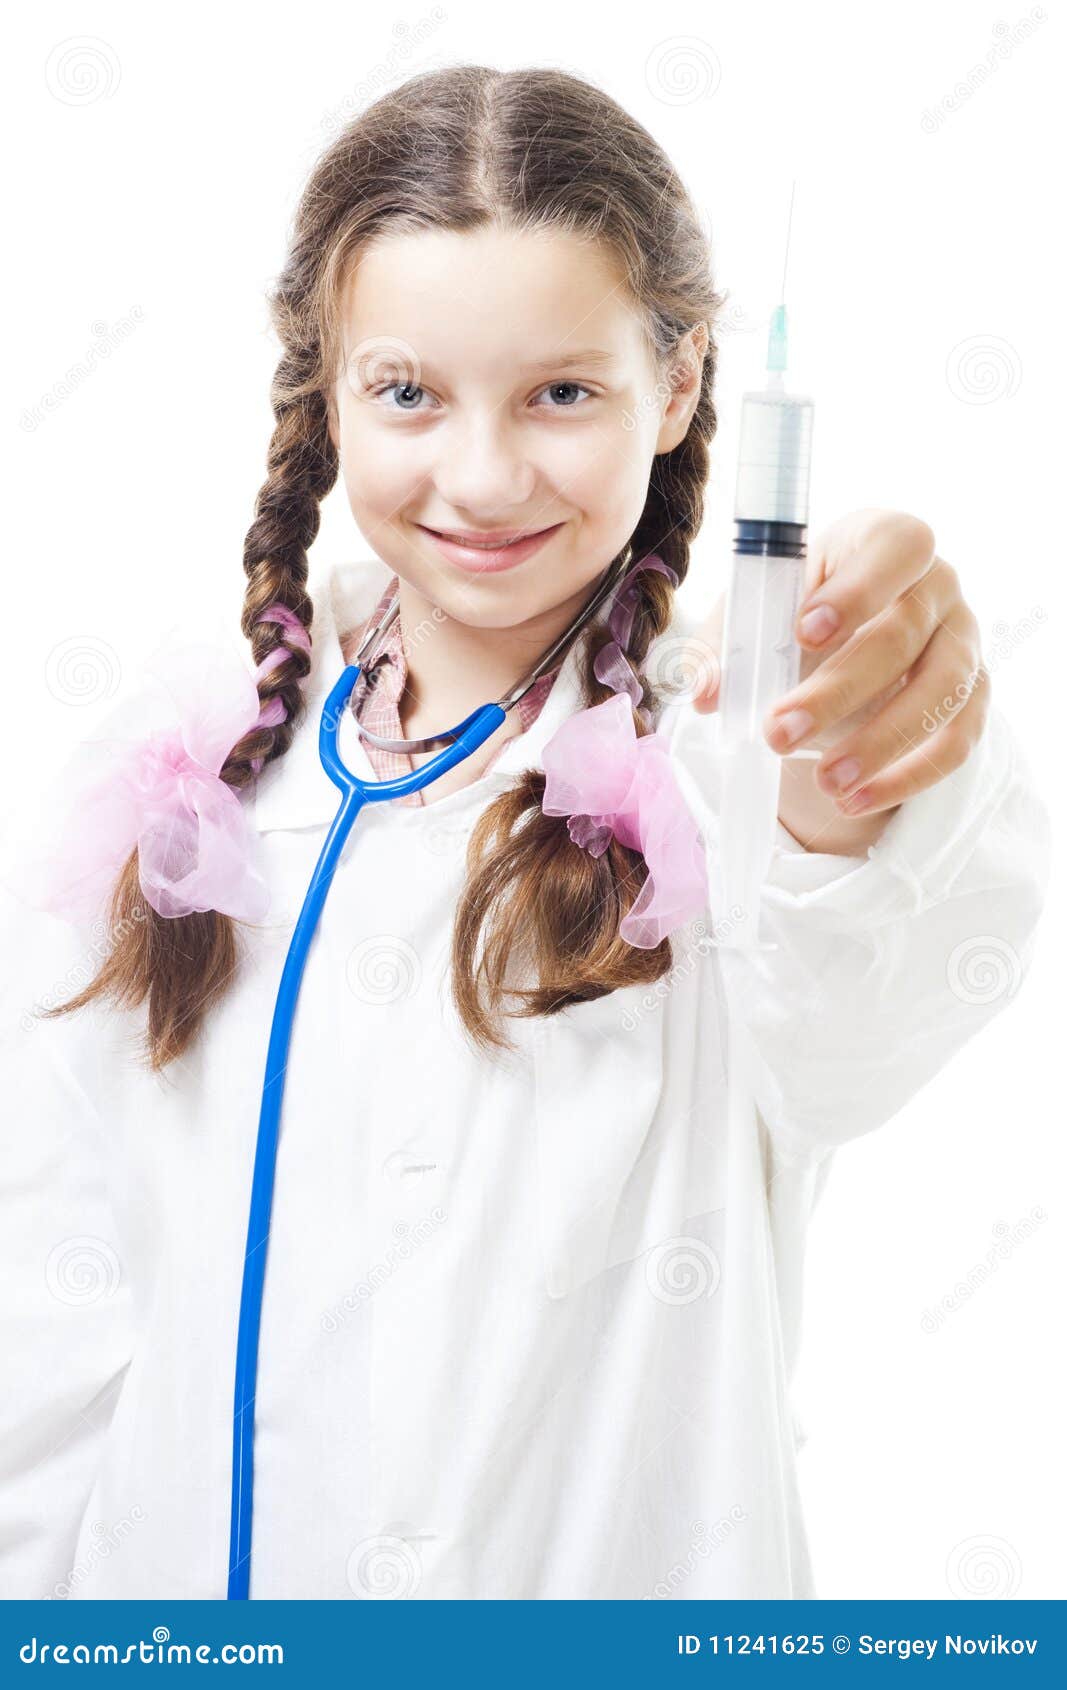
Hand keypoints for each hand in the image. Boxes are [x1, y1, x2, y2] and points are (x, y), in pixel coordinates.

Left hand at [686, 507, 989, 844]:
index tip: (805, 633)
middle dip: (838, 691)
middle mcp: (937, 584)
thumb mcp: (756, 613)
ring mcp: (963, 640)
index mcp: (886, 541)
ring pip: (941, 690)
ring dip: (881, 743)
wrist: (843, 641)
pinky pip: (958, 739)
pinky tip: (856, 801)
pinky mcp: (973, 695)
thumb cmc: (799, 612)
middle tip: (779, 734)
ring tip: (825, 784)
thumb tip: (705, 694)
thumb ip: (726, 646)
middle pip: (904, 633)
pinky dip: (908, 777)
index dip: (858, 589)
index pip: (897, 546)